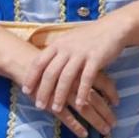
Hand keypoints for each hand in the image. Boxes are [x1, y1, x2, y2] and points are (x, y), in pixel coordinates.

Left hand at [17, 19, 122, 137]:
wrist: (112, 28)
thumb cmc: (89, 37)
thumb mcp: (68, 40)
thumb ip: (56, 52)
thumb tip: (42, 66)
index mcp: (58, 44)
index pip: (39, 62)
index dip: (32, 77)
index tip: (26, 90)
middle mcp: (67, 48)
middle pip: (51, 72)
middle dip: (43, 91)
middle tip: (39, 105)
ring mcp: (81, 53)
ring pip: (66, 77)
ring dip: (60, 95)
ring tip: (56, 109)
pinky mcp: (96, 59)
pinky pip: (87, 79)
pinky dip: (82, 93)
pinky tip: (80, 105)